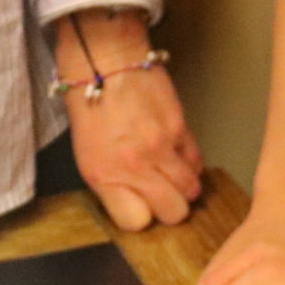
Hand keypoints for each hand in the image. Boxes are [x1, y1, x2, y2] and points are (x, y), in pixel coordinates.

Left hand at [59, 13, 202, 229]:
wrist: (105, 62)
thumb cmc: (91, 108)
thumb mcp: (87, 156)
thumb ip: (113, 186)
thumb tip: (139, 207)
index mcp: (104, 175)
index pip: (137, 222)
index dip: (142, 217)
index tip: (140, 208)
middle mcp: (134, 165)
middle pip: (173, 212)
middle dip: (170, 209)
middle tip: (162, 196)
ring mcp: (160, 147)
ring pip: (191, 191)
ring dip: (184, 188)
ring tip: (172, 175)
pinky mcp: (180, 129)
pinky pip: (197, 163)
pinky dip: (191, 165)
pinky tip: (177, 156)